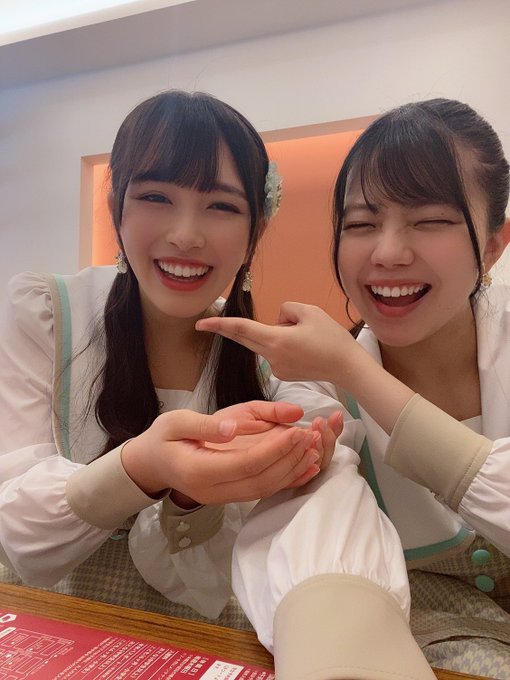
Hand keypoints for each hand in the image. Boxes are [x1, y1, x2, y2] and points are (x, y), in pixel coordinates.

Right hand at [121, 403, 321, 504]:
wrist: (152, 463)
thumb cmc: (163, 438)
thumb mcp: (176, 421)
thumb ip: (206, 424)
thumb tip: (234, 428)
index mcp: (198, 471)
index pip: (247, 463)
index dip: (275, 448)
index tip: (295, 429)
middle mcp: (212, 491)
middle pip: (262, 480)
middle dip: (290, 459)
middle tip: (311, 436)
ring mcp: (222, 497)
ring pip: (265, 489)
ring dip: (293, 469)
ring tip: (315, 447)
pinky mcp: (231, 496)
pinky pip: (263, 490)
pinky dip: (288, 479)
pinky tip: (307, 465)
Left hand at [196, 302, 361, 385]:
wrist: (348, 367)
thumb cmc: (331, 338)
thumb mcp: (310, 311)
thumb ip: (286, 309)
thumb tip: (277, 322)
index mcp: (276, 340)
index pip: (241, 329)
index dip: (219, 325)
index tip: (200, 323)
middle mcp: (272, 357)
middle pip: (246, 338)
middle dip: (230, 329)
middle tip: (205, 323)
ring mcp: (277, 368)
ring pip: (267, 342)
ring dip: (277, 334)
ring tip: (306, 337)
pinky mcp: (284, 374)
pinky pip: (276, 352)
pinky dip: (284, 345)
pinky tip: (305, 348)